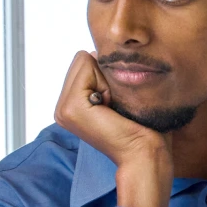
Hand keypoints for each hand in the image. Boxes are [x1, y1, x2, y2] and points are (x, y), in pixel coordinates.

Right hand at [53, 51, 171, 206]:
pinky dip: (105, 82)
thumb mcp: (119, 95)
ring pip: (84, 60)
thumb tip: (96, 52)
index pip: (83, 61)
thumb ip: (104, 75)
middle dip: (104, 74)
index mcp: (70, 105)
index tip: (116, 102)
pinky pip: (87, 67)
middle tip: (115, 105)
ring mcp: (62, 109)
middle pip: (82, 59)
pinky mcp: (70, 107)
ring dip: (106, 79)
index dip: (106, 74)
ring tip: (113, 106)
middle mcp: (61, 107)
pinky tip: (111, 107)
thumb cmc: (143, 128)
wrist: (145, 155)